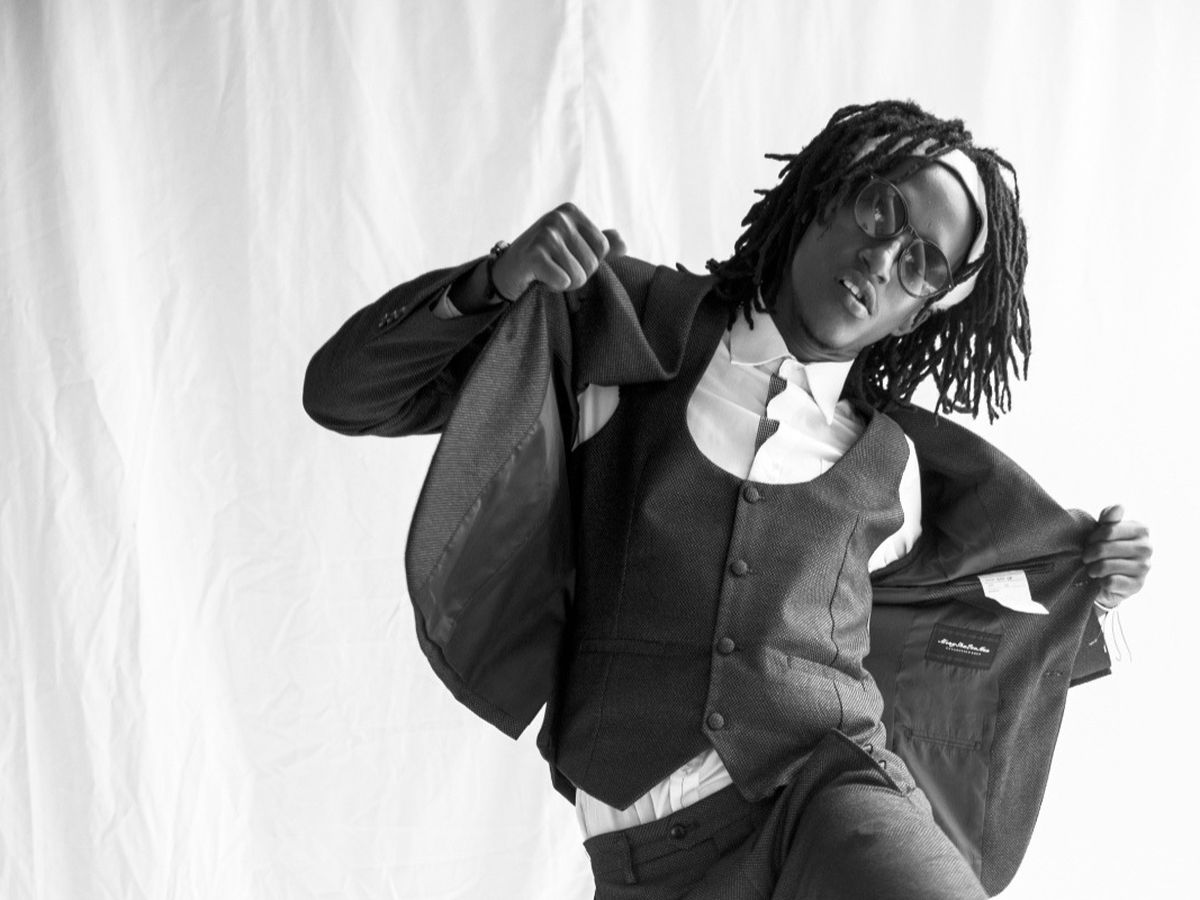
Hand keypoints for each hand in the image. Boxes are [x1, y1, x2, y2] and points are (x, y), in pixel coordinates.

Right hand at [491, 203, 625, 299]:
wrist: (506, 271)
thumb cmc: (543, 258)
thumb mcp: (573, 246)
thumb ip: (600, 243)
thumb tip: (624, 245)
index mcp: (570, 212)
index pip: (604, 248)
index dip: (589, 262)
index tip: (568, 260)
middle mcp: (558, 218)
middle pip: (592, 263)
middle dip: (577, 275)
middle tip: (555, 269)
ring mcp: (546, 234)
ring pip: (579, 276)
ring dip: (564, 283)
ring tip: (547, 274)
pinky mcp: (534, 254)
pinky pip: (563, 281)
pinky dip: (553, 287)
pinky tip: (539, 279)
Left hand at [1081, 504, 1151, 610]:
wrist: (1111, 578)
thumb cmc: (1107, 550)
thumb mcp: (1105, 531)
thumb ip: (1109, 518)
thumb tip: (1119, 506)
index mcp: (1142, 529)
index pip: (1108, 530)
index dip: (1092, 538)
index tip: (1089, 542)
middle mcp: (1147, 548)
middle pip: (1104, 548)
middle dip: (1089, 554)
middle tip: (1086, 558)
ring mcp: (1145, 567)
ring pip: (1105, 566)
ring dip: (1093, 569)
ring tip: (1092, 569)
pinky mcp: (1138, 585)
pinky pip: (1110, 582)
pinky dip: (1101, 581)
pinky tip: (1102, 580)